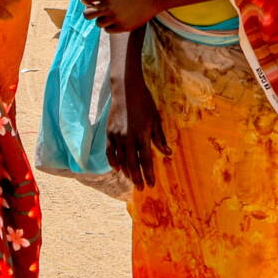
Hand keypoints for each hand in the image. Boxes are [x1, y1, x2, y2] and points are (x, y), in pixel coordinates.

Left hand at [80, 0, 165, 32]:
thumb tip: (93, 0)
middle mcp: (110, 7)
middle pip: (87, 14)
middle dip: (89, 11)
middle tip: (96, 9)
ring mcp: (117, 18)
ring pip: (98, 23)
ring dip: (101, 19)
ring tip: (110, 14)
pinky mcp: (124, 27)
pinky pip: (108, 30)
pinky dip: (110, 26)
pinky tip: (117, 20)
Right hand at [105, 28, 168, 186]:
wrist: (126, 89)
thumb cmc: (145, 103)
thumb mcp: (156, 119)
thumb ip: (160, 138)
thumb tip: (168, 153)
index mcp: (142, 135)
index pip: (146, 160)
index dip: (149, 174)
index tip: (152, 184)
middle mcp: (128, 138)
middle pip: (133, 164)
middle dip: (138, 178)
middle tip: (142, 188)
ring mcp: (117, 136)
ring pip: (121, 160)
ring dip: (127, 172)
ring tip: (132, 180)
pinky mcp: (109, 133)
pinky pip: (110, 152)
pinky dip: (113, 162)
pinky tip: (118, 169)